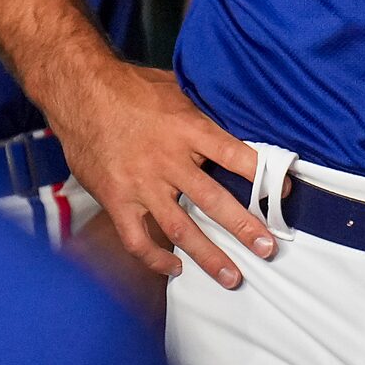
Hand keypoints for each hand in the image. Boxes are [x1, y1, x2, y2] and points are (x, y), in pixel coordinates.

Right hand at [41, 57, 269, 287]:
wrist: (79, 90)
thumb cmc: (129, 87)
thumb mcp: (175, 88)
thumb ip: (203, 111)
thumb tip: (238, 118)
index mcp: (186, 129)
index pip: (234, 154)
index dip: (262, 175)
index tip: (285, 191)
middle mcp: (166, 160)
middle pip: (213, 200)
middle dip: (244, 227)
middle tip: (268, 248)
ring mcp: (140, 184)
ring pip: (180, 228)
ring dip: (209, 255)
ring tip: (232, 277)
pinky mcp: (116, 199)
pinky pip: (137, 238)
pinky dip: (155, 259)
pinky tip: (175, 269)